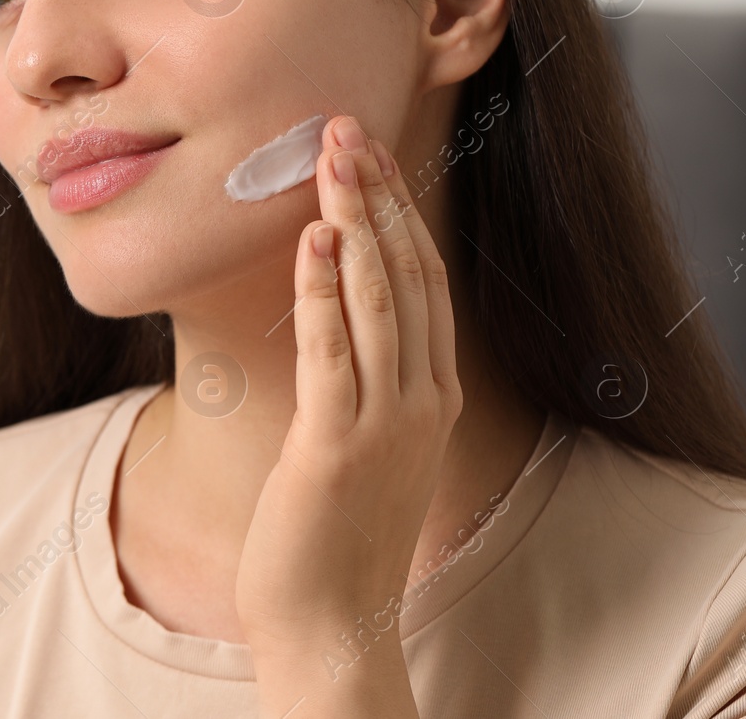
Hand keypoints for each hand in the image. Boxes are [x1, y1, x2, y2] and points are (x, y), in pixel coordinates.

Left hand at [234, 114, 460, 714]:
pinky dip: (324, 290)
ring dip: (355, 219)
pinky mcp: (338, 444)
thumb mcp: (363, 440)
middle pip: (408, 272)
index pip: (424, 280)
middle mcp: (422, 398)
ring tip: (332, 155)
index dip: (398, 211)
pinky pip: (334, 351)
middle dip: (378, 193)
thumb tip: (332, 309)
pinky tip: (314, 239)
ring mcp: (387, 421)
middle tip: (345, 125)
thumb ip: (361, 378)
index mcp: (431, 392)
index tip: (368, 152)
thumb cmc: (336, 530)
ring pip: (379, 298)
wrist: (333, 620)